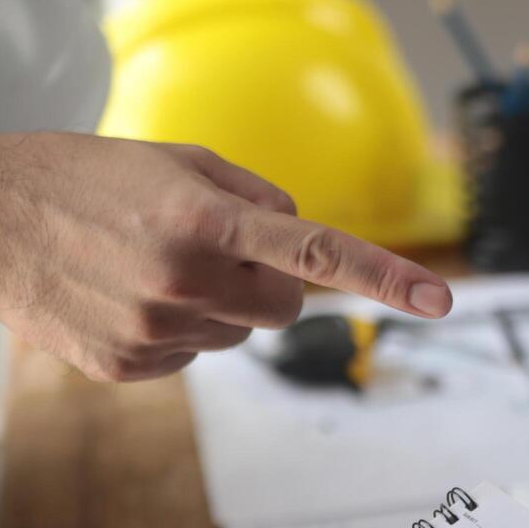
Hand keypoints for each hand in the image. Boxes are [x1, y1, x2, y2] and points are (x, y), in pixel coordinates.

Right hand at [0, 132, 453, 380]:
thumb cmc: (88, 180)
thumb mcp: (177, 160)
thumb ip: (255, 197)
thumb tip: (300, 237)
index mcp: (205, 219)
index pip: (317, 253)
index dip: (385, 277)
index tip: (440, 299)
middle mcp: (186, 280)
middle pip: (284, 305)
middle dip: (265, 282)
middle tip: (210, 249)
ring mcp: (155, 330)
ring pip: (238, 334)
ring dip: (216, 304)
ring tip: (151, 267)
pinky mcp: (128, 367)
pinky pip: (193, 357)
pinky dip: (176, 330)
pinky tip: (128, 297)